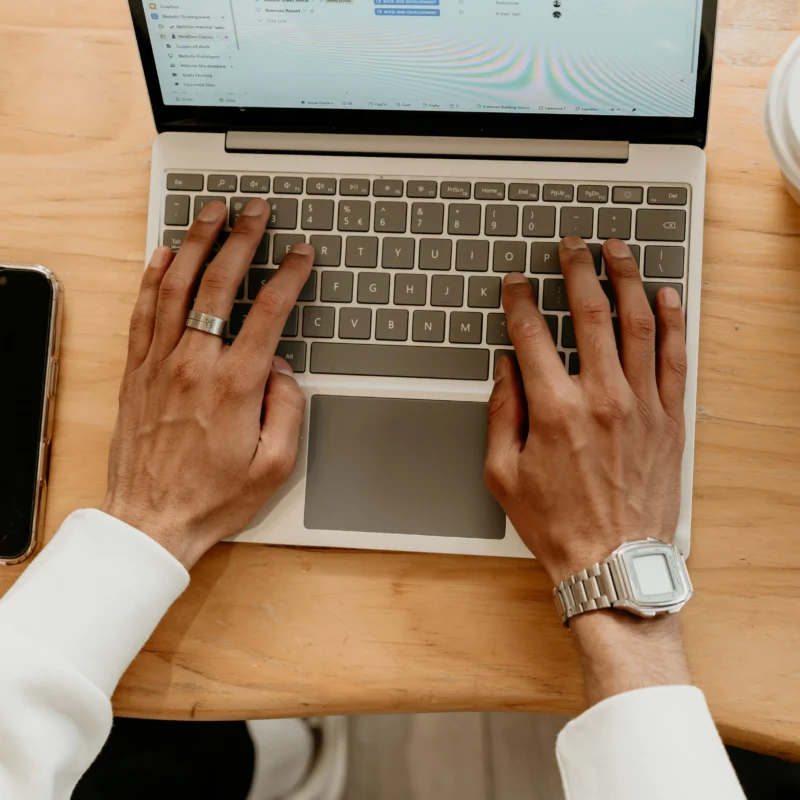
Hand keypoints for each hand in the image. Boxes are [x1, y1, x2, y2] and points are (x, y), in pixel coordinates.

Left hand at [101, 198, 313, 569]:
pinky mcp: (136, 373)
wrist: (152, 519)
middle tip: (255, 211)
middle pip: (218, 285)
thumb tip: (285, 370)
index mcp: (234, 386)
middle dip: (241, 240)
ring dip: (195, 244)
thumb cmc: (213, 497)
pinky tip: (162, 255)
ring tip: (211, 214)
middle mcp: (194, 366)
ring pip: (176, 288)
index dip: (288, 275)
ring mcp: (159, 365)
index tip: (299, 254)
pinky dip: (152, 278)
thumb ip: (287, 410)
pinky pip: (143, 313)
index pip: (267, 312)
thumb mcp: (274, 465)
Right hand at [485, 237, 686, 585]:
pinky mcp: (670, 421)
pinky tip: (665, 296)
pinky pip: (674, 359)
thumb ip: (501, 412)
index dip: (519, 300)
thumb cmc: (557, 523)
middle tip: (571, 246)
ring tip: (618, 250)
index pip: (532, 335)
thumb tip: (506, 367)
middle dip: (577, 270)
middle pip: (590, 314)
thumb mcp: (502, 473)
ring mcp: (642, 407)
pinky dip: (671, 322)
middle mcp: (601, 399)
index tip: (516, 282)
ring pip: (637, 324)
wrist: (612, 562)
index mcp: (555, 411)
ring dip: (626, 280)